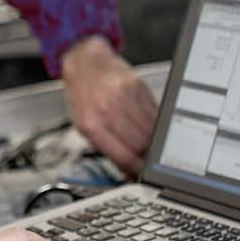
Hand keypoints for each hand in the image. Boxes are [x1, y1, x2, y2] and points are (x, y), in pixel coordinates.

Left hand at [60, 35, 157, 176]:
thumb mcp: (83, 124)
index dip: (138, 172)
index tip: (144, 179)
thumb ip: (106, 146)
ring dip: (155, 144)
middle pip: (141, 146)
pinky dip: (157, 127)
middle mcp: (108, 110)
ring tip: (153, 150)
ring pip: (151, 132)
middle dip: (148, 160)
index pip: (123, 157)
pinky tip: (153, 131)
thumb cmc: (83, 94)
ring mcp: (125, 97)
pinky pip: (154, 115)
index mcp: (91, 124)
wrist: (85, 61)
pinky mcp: (139, 87)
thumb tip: (128, 170)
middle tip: (152, 167)